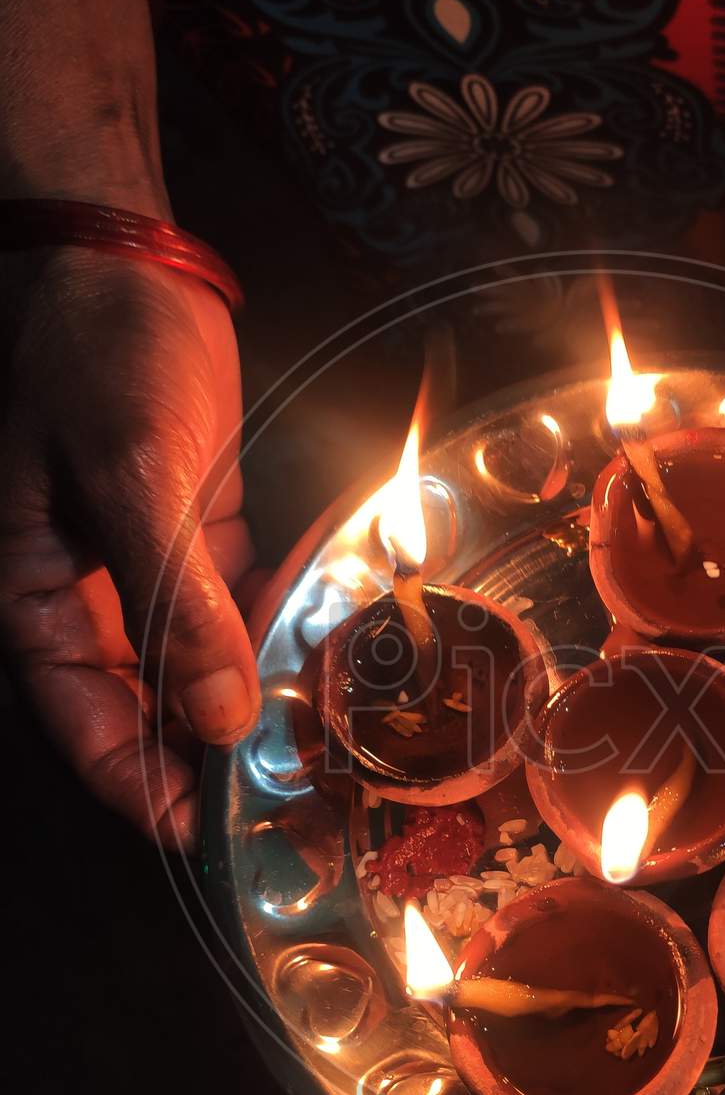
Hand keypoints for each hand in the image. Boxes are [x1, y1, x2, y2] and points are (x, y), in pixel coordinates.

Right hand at [0, 247, 259, 851]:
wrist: (124, 259)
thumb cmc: (98, 354)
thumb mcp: (130, 475)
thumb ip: (172, 600)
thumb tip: (215, 715)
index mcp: (35, 599)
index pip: (87, 727)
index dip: (143, 788)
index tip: (210, 836)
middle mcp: (86, 599)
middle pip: (145, 711)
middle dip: (207, 762)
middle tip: (287, 805)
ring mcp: (141, 568)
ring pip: (195, 666)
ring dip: (248, 706)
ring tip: (316, 749)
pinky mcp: (193, 535)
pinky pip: (233, 609)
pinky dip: (270, 635)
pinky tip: (319, 661)